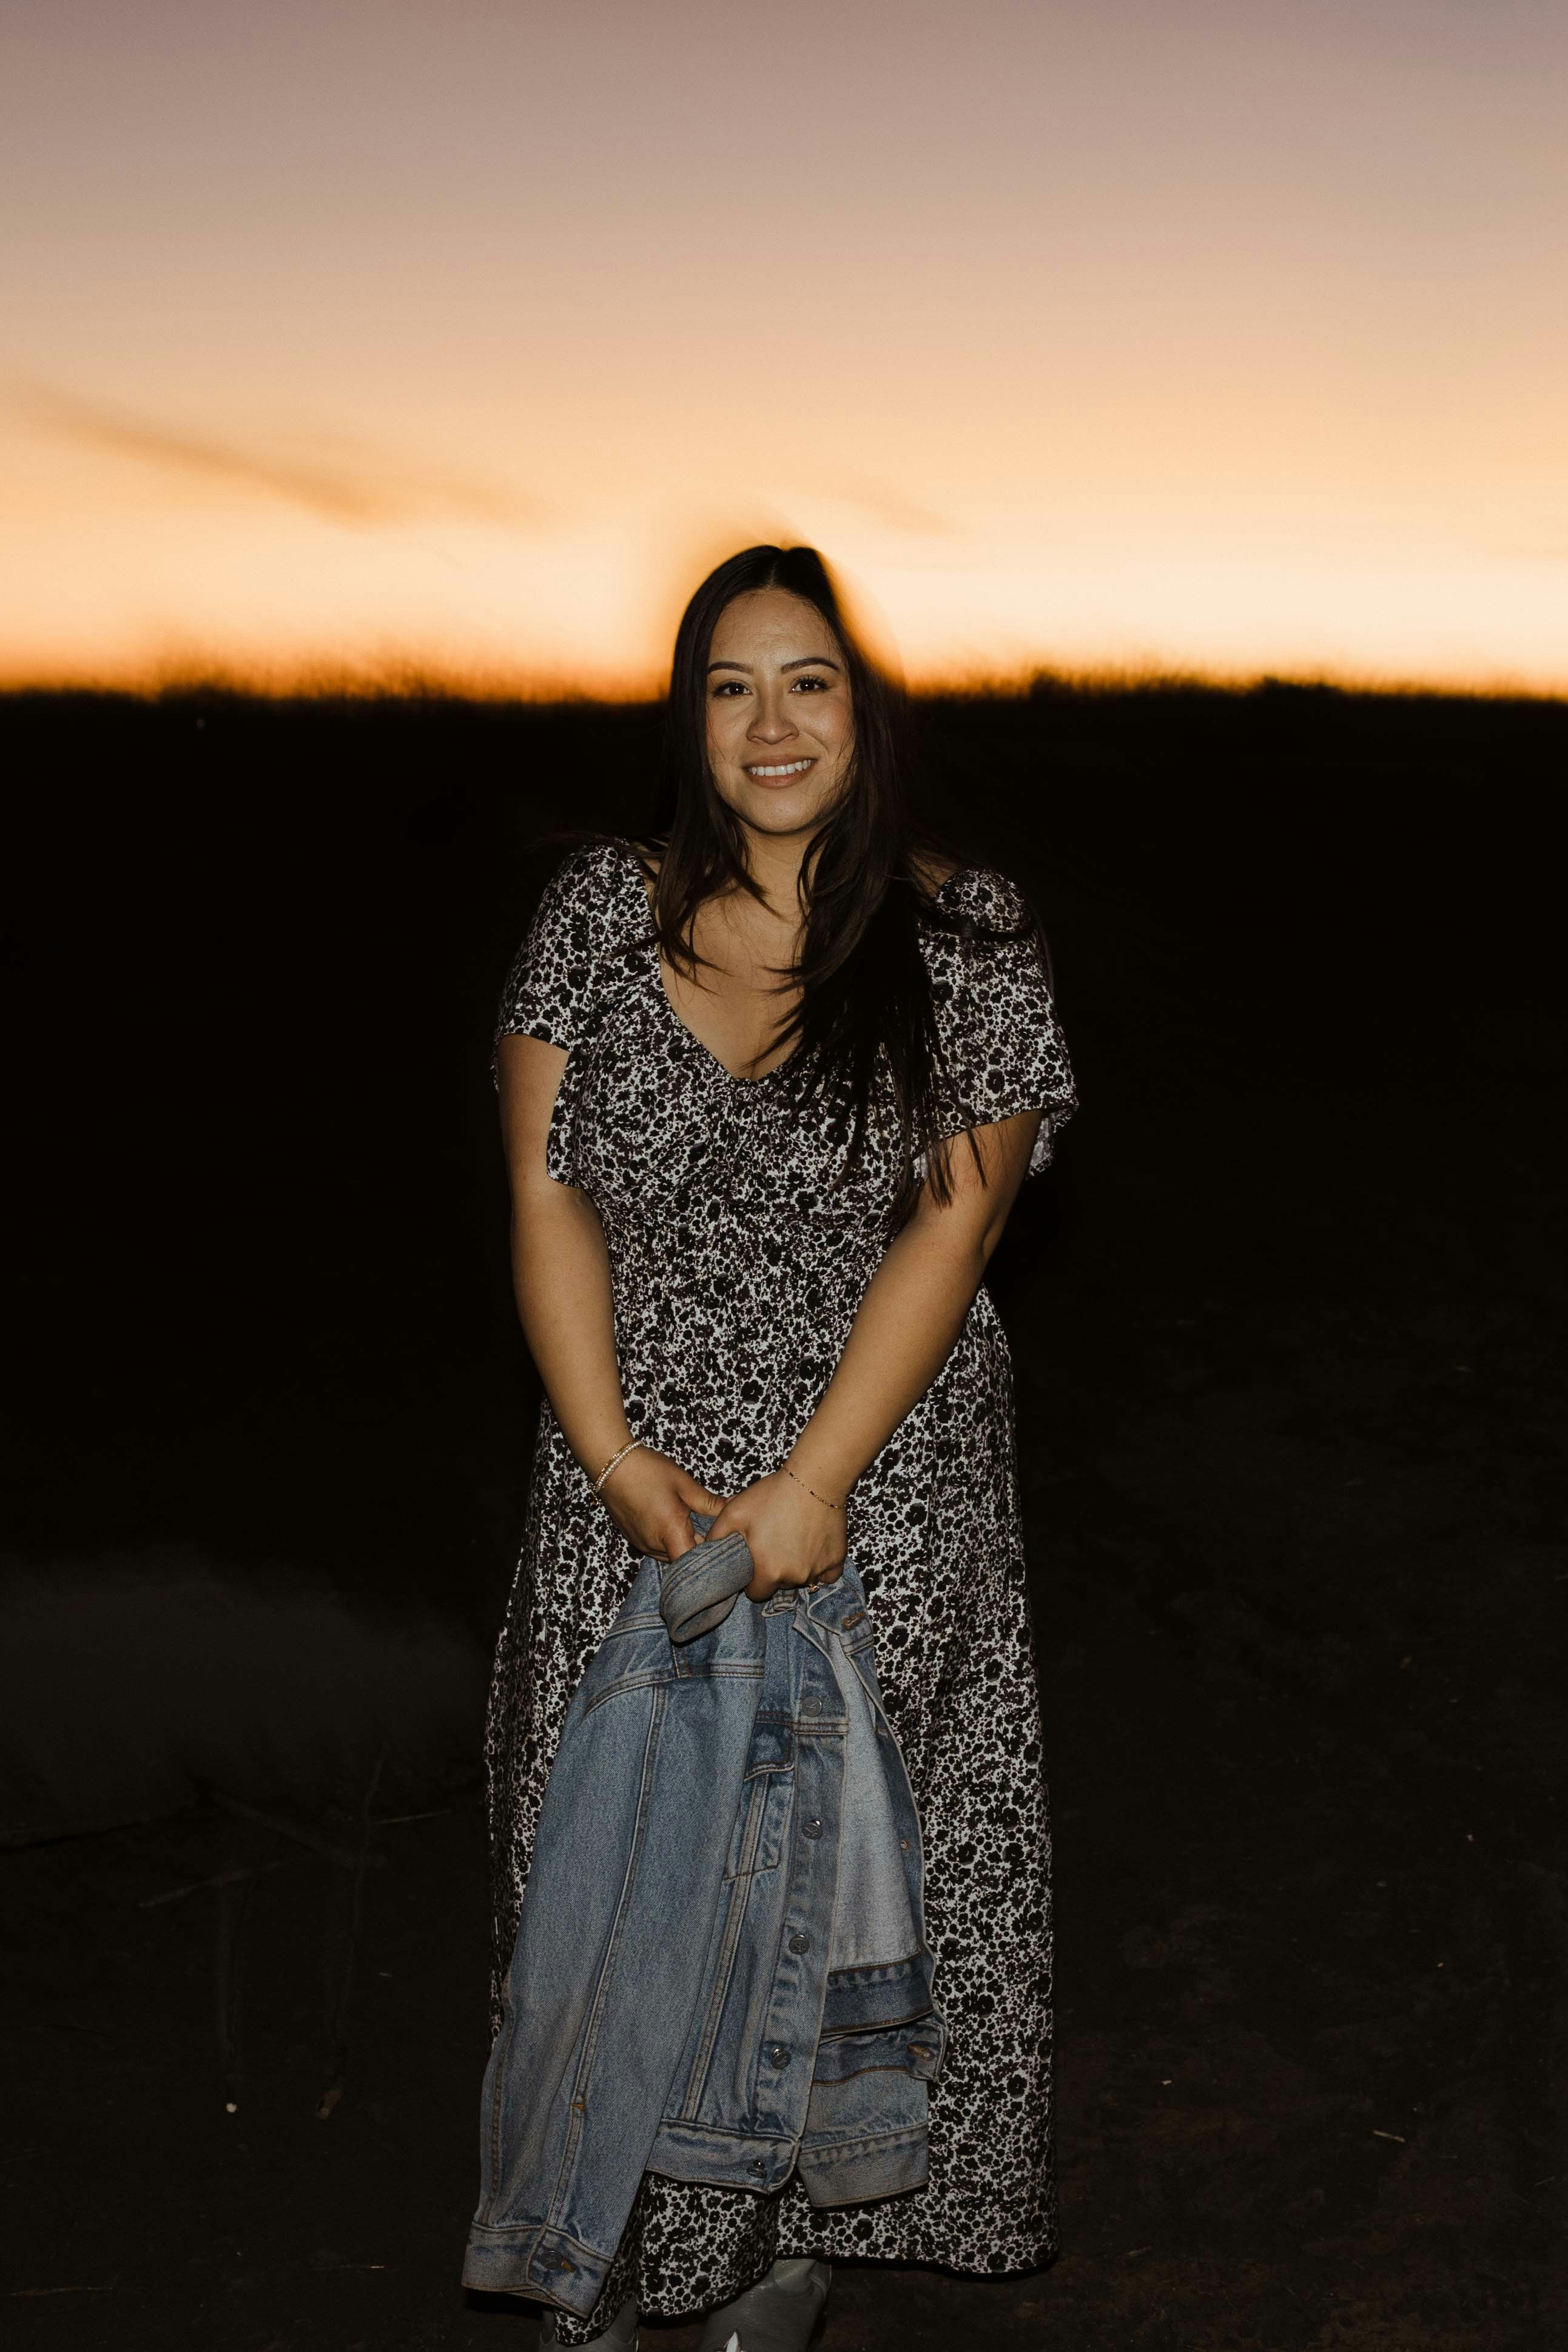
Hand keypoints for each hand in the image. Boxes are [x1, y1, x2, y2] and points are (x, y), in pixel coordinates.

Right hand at [599, 1447, 726, 1562]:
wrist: (611, 1464)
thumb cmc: (648, 1470)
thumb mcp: (684, 1484)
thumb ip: (709, 1502)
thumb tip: (733, 1508)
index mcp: (669, 1532)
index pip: (694, 1563)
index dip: (709, 1556)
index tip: (721, 1544)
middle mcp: (653, 1545)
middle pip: (682, 1560)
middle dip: (697, 1548)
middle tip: (710, 1529)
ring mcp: (641, 1544)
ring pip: (669, 1554)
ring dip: (681, 1543)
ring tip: (691, 1522)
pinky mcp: (633, 1539)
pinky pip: (656, 1547)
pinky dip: (667, 1539)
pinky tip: (671, 1520)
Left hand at [706, 1469, 846, 1601]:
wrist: (814, 1478)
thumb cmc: (772, 1495)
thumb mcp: (734, 1512)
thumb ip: (717, 1537)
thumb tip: (706, 1552)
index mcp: (769, 1571)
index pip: (756, 1594)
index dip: (751, 1580)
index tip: (753, 1562)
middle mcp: (795, 1577)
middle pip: (780, 1585)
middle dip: (773, 1571)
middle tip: (772, 1544)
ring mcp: (818, 1570)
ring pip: (802, 1579)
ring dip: (795, 1567)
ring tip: (791, 1539)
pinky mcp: (837, 1560)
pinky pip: (826, 1575)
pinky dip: (819, 1566)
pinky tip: (812, 1547)